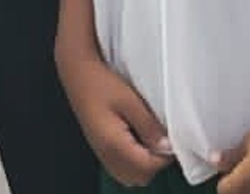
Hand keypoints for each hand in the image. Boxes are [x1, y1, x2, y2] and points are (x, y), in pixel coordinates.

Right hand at [58, 49, 173, 186]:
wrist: (77, 72)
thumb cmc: (101, 83)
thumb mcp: (130, 101)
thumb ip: (149, 127)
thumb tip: (167, 147)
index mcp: (114, 145)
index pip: (148, 167)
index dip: (164, 156)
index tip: (172, 139)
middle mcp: (106, 155)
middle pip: (139, 177)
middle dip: (155, 163)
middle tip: (162, 139)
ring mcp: (101, 153)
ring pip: (130, 176)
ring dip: (144, 164)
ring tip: (150, 138)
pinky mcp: (100, 147)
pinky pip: (120, 167)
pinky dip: (133, 160)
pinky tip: (137, 139)